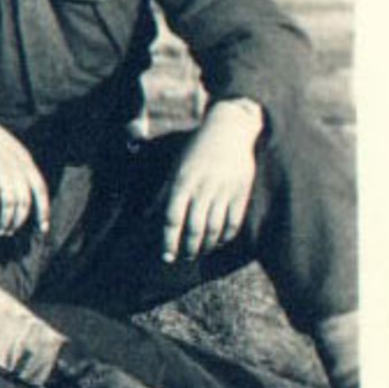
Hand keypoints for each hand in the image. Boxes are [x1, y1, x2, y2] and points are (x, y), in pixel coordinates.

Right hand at [0, 95, 49, 238]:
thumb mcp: (4, 150)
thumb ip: (11, 169)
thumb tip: (15, 195)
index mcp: (24, 158)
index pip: (40, 188)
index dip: (44, 210)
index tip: (42, 229)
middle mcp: (15, 163)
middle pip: (25, 200)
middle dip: (18, 220)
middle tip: (9, 231)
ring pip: (10, 202)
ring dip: (5, 220)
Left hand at [162, 98, 261, 263]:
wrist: (230, 129)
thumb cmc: (196, 149)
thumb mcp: (175, 167)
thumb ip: (163, 193)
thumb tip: (147, 216)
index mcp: (182, 182)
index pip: (172, 218)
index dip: (168, 240)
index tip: (165, 256)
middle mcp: (203, 188)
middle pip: (194, 227)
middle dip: (187, 248)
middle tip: (183, 258)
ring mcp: (224, 191)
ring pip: (215, 228)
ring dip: (206, 245)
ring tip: (198, 252)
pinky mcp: (242, 192)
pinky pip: (234, 222)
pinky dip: (226, 236)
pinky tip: (218, 242)